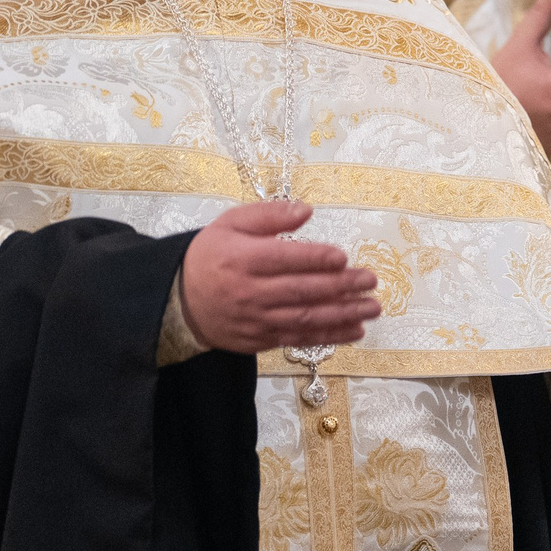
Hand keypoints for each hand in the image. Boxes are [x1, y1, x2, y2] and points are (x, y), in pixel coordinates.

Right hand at [179, 200, 380, 354]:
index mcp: (242, 259)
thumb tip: (306, 210)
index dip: (316, 259)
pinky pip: (299, 339)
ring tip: (372, 308)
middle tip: (370, 281)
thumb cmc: (210, 256)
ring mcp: (256, 320)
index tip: (343, 257)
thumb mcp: (230, 223)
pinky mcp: (260, 340)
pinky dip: (329, 337)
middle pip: (301, 291)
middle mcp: (250, 292)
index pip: (285, 259)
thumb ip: (268, 215)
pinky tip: (354, 331)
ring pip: (305, 319)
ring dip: (343, 314)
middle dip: (341, 287)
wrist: (178, 301)